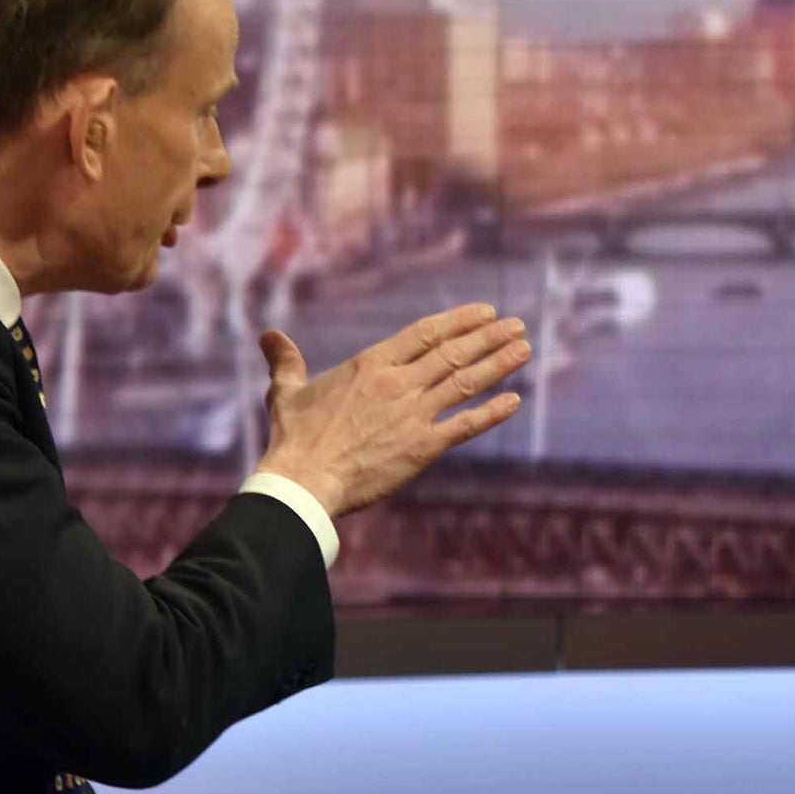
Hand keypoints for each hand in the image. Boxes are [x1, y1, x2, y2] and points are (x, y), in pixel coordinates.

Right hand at [253, 303, 530, 516]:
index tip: (485, 312)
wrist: (304, 480)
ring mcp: (413, 414)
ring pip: (465, 381)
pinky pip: (465, 426)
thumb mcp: (286, 392)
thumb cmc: (293, 438)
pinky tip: (515, 401)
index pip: (425, 333)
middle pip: (453, 352)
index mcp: (371, 364)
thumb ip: (286, 362)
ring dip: (498, 364)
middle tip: (518, 325)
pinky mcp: (422, 447)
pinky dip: (492, 413)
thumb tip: (269, 335)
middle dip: (489, 337)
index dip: (459, 321)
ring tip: (525, 349)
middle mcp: (398, 383)